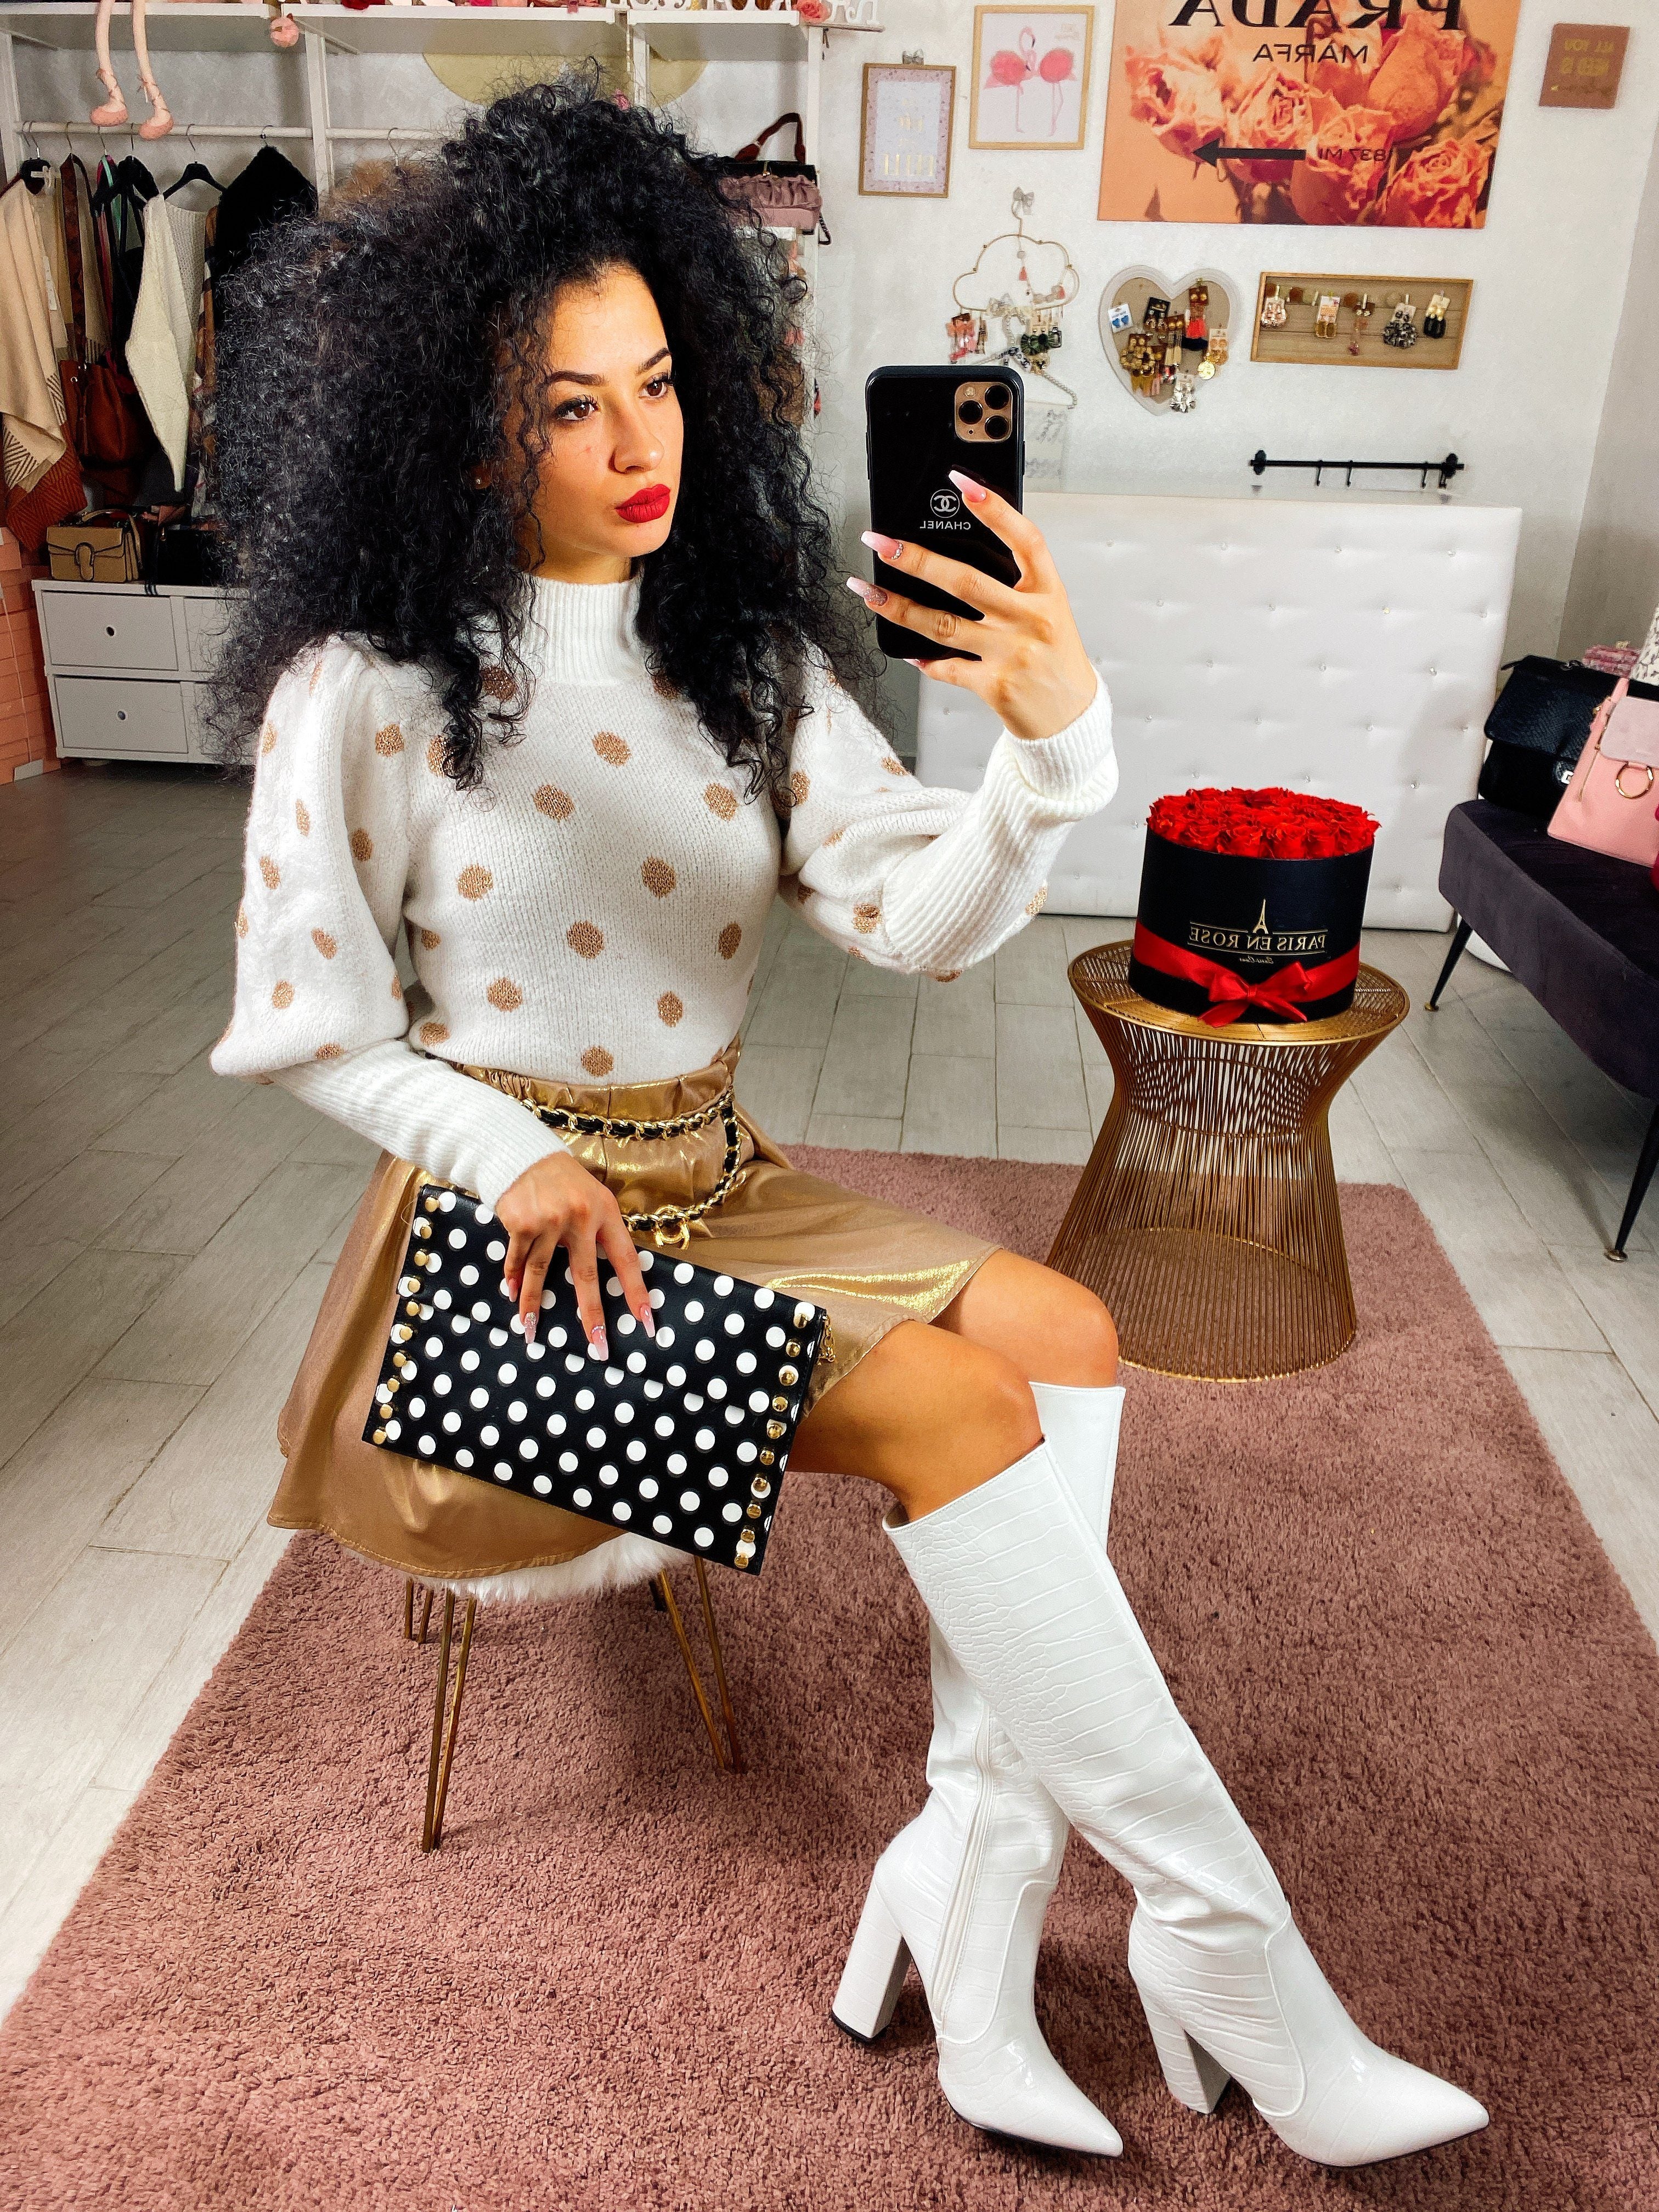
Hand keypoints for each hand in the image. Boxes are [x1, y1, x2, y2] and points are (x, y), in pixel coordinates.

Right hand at [494, 1149, 652, 1358]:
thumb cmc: (563, 1181)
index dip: (636, 1292)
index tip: (645, 1321)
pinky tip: (512, 1295)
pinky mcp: (521, 1223)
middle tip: (598, 1346)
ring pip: (542, 1272)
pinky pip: (518, 1259)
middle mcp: (580, 1217)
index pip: (626, 1259)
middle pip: (586, 1276)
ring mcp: (549, 1221)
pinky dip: (513, 1278)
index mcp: (605, 1212)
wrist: (523, 1154)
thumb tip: (607, 1274)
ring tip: (530, 1330)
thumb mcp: (593, 1197)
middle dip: (592, 1316)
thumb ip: (600, 1231)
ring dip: (534, 1304)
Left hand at [846, 472, 1097, 742]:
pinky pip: (947, 667)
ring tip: (867, 591)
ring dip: (899, 606)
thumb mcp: (1049, 611)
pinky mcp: (995, 685)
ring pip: (943, 624)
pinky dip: (923, 659)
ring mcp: (1012, 653)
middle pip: (966, 581)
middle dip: (916, 560)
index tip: (961, 483)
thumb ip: (1014, 585)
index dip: (994, 509)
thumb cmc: (1055, 657)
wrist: (1070, 716)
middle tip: (881, 543)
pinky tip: (905, 649)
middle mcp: (1031, 619)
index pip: (1025, 540)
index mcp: (1048, 592)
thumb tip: (955, 555)